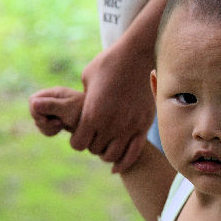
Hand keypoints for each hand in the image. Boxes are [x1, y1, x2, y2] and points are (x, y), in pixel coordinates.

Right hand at [29, 87, 83, 134]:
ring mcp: (56, 109)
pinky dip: (51, 130)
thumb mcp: (68, 109)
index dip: (36, 111)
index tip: (48, 118)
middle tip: (58, 123)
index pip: (33, 100)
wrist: (101, 123)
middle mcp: (54, 99)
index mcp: (55, 93)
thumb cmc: (85, 113)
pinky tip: (62, 129)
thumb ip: (51, 106)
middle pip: (34, 111)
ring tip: (62, 126)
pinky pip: (46, 127)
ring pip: (40, 120)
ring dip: (47, 127)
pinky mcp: (59, 118)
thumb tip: (33, 103)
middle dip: (42, 121)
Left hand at [70, 41, 155, 171]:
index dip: (77, 140)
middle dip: (93, 144)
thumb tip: (83, 108)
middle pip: (95, 150)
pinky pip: (133, 153)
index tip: (80, 133)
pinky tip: (117, 165)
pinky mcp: (144, 125)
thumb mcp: (87, 79)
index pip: (78, 144)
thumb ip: (84, 99)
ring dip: (108, 152)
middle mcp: (110, 124)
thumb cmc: (108, 63)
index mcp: (92, 114)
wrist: (137, 55)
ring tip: (107, 143)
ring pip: (113, 155)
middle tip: (95, 136)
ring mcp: (129, 126)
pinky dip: (124, 162)